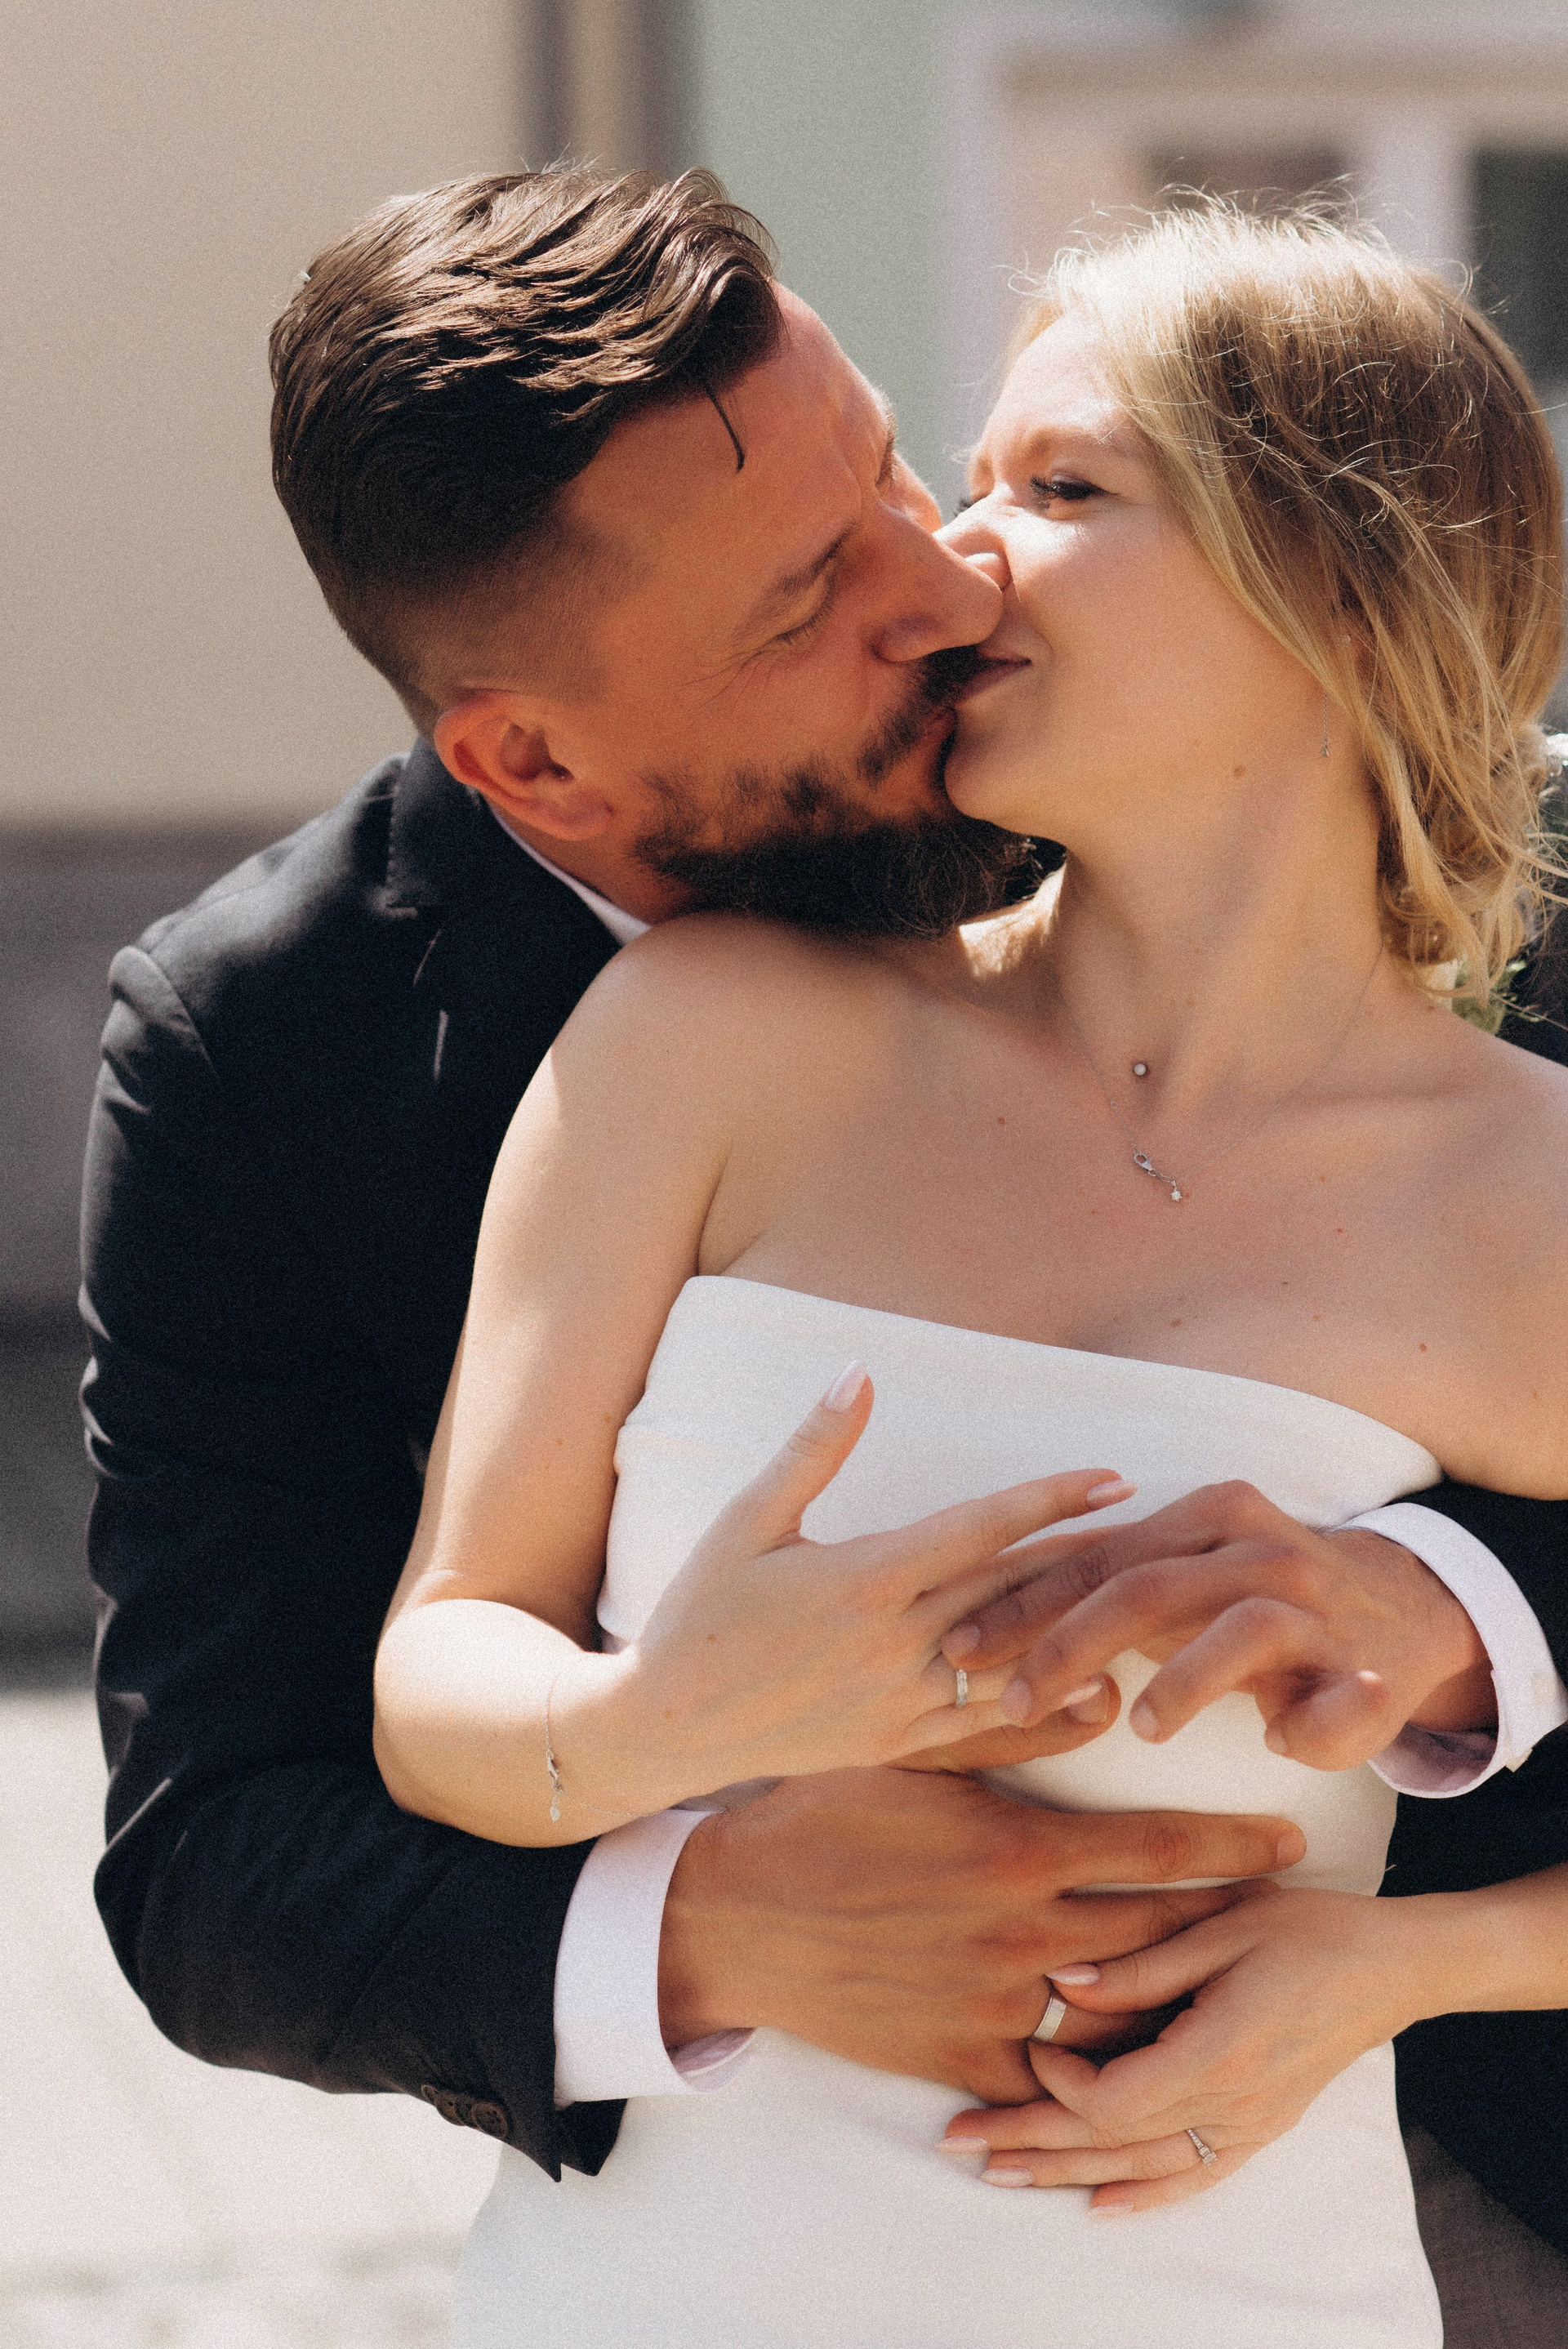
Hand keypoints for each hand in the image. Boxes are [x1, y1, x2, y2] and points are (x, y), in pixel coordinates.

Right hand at [601, 1367, 1134, 1801]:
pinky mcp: (898, 1744)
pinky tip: (1097, 1689)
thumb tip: (860, 1374)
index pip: (980, 1528)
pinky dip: (1047, 1704)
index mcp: (865, 1578)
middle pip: (1014, 1588)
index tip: (1112, 1475)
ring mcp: (900, 1700)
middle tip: (1157, 1527)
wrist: (665, 1725)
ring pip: (1014, 1657)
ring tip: (1144, 1602)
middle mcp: (895, 1641)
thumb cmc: (700, 1612)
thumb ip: (812, 1449)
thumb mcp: (746, 1521)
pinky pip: (988, 1725)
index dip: (1052, 1497)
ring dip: (1079, 1628)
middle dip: (1087, 1553)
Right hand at [658, 1767, 1305, 2102]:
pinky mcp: (959, 2059)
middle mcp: (1020, 1933)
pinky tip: (1135, 2063)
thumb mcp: (910, 1755)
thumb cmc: (819, 1817)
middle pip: (1162, 1933)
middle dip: (1231, 1923)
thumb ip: (1008, 1730)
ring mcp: (993, 2006)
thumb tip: (1094, 1690)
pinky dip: (1097, 2076)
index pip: (1157, 1849)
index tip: (1292, 1842)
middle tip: (1287, 1915)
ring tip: (1232, 1987)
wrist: (734, 1917)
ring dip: (1179, 2001)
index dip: (1234, 1845)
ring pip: (1121, 2014)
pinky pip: (1052, 2084)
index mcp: (1016, 1849)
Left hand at [940, 1880, 1428, 2207]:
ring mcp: (1247, 2124)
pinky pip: (1192, 2178)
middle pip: (1112, 2143)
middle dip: (1030, 2142)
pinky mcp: (1258, 2127)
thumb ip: (1142, 1961)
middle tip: (959, 2142)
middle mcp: (1231, 2105)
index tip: (1027, 2047)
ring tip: (999, 2174)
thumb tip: (1063, 1982)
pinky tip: (1099, 2207)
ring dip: (1066, 2173)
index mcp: (1218, 2051)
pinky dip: (1142, 2196)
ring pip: (1142, 2168)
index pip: (1115, 2098)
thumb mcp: (1223, 1924)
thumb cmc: (1311, 1929)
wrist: (1394, 1967)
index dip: (1059, 2084)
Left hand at [943, 1480, 1492, 1769]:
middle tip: (1015, 1702)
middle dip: (1072, 1645)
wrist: (1401, 1607)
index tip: (956, 1647)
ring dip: (1188, 1680)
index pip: (1099, 1557)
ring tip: (1143, 1727)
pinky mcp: (1372, 1672)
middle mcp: (1261, 1552)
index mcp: (1208, 1517)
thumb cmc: (1251, 1599)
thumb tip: (977, 1613)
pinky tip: (1281, 1744)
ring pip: (1245, 1629)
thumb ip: (1101, 1586)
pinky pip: (1344, 1701)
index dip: (1024, 1605)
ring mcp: (1323, 1610)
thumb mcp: (1182, 1575)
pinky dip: (1313, 1724)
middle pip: (1151, 1587)